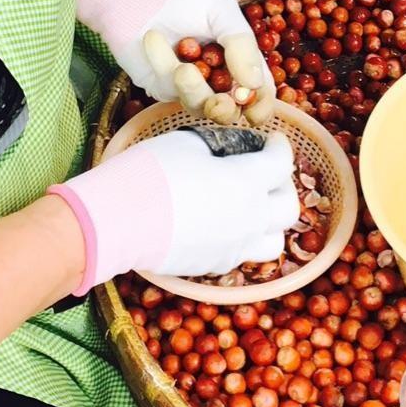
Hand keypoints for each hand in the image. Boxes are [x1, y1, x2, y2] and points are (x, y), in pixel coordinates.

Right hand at [50, 130, 297, 292]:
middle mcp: (250, 218)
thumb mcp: (187, 144)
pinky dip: (242, 238)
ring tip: (253, 208)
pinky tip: (223, 224)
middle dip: (283, 185)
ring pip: (273, 240)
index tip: (272, 141)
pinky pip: (242, 253)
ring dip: (270, 221)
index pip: (281, 163)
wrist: (116, 221)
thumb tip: (224, 153)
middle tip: (266, 173)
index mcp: (247, 182)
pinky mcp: (214, 265)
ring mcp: (234, 247)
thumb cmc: (150, 172)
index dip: (280, 147)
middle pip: (289, 207)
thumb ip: (217, 148)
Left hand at [75, 0, 274, 124]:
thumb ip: (242, 44)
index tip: (254, 111)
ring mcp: (190, 85)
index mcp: (240, 57)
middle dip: (226, 110)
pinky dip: (163, 65)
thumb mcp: (221, 10)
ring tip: (182, 68)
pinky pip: (169, 90)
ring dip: (193, 90)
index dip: (260, 105)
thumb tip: (253, 84)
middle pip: (231, 111)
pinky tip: (152, 39)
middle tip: (220, 101)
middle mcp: (218, 76)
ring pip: (200, 107)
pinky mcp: (162, 86)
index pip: (259, 90)